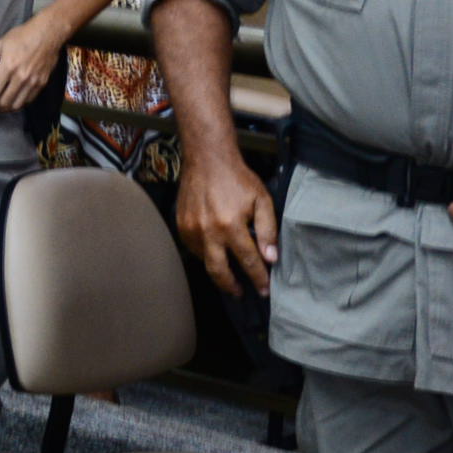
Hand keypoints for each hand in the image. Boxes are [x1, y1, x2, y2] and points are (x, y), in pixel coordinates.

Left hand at [0, 17, 63, 113]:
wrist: (49, 33)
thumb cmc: (22, 36)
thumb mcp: (0, 45)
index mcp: (8, 68)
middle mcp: (21, 78)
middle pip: (4, 102)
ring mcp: (33, 82)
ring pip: (17, 105)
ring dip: (5, 110)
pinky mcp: (42, 83)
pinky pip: (29, 100)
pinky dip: (18, 105)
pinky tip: (12, 104)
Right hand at [178, 145, 277, 295]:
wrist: (207, 159)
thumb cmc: (238, 179)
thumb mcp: (261, 200)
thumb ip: (267, 230)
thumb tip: (271, 257)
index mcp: (231, 225)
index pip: (248, 261)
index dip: (258, 278)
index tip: (264, 290)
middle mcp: (208, 231)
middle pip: (219, 271)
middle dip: (231, 286)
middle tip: (241, 293)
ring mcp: (192, 230)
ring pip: (205, 262)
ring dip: (218, 270)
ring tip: (229, 275)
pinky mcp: (182, 226)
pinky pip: (194, 249)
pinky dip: (206, 254)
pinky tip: (216, 251)